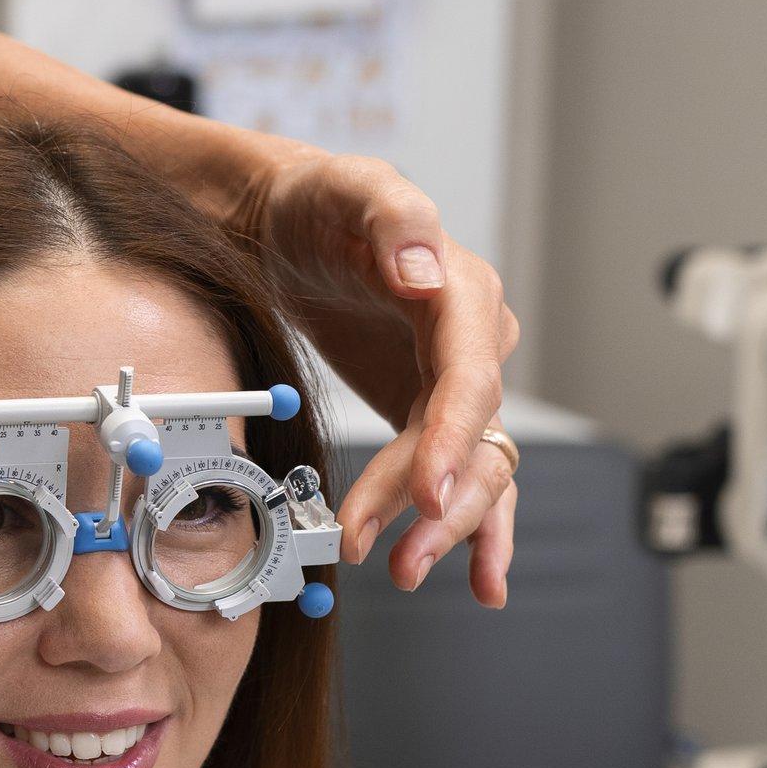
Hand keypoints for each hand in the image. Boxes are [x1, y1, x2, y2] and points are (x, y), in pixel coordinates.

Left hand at [233, 146, 520, 605]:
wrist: (286, 218)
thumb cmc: (320, 201)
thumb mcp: (352, 189)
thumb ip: (393, 222)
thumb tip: (422, 271)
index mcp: (461, 295)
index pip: (469, 381)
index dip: (451, 441)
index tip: (427, 493)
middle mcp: (470, 343)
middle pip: (474, 440)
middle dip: (439, 504)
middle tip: (396, 556)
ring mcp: (450, 381)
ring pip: (470, 469)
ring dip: (446, 527)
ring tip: (405, 570)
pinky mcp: (426, 408)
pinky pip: (458, 474)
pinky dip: (470, 527)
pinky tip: (480, 578)